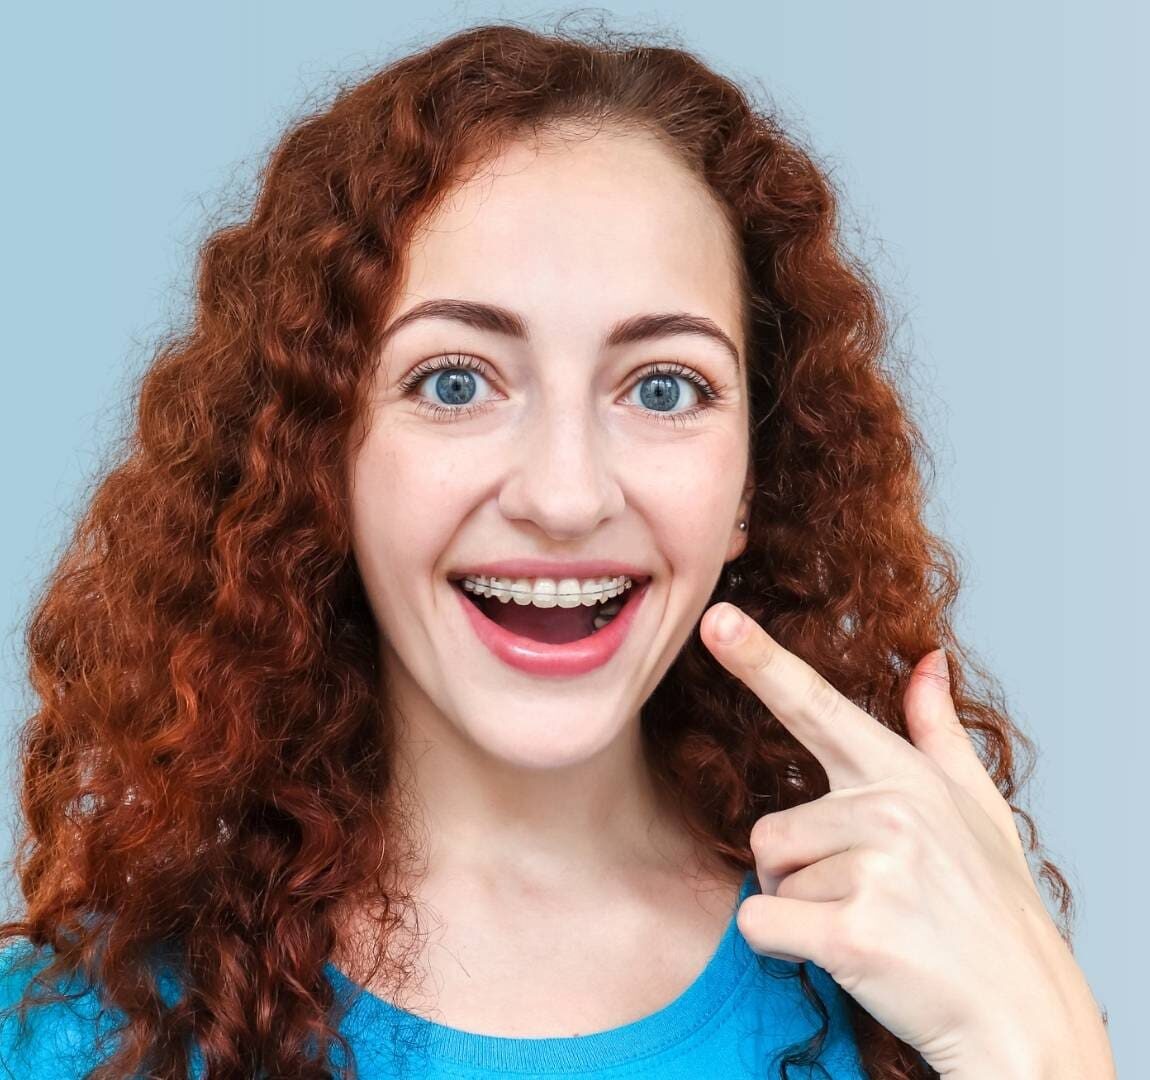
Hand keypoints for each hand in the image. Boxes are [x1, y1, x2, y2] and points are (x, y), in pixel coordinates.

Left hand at [702, 601, 1111, 1077]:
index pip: (816, 705)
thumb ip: (937, 733)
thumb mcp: (977, 810)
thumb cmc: (993, 910)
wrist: (1023, 1012)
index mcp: (905, 775)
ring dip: (800, 908)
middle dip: (800, 870)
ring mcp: (874, 869)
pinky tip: (843, 955)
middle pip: (772, 827)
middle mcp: (889, 811)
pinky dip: (783, 946)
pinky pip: (761, 922)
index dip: (760, 659)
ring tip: (870, 924)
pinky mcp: (853, 930)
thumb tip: (929, 662)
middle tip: (869, 899)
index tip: (716, 620)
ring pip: (769, 876)